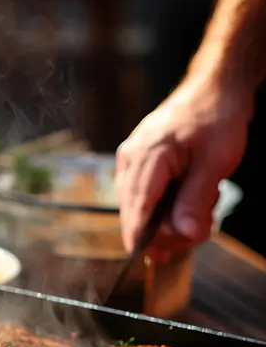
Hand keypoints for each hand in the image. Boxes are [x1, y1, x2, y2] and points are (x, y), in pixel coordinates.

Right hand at [115, 73, 251, 259]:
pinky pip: (145, 195)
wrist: (215, 88)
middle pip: (136, 214)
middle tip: (203, 226)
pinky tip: (188, 198)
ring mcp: (130, 159)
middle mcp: (130, 159)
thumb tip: (182, 235)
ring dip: (169, 217)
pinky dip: (166, 205)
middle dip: (168, 228)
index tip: (158, 258)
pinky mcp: (137, 161)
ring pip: (140, 207)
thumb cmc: (216, 118)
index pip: (136, 212)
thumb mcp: (215, 162)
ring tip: (202, 204)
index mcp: (146, 158)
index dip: (144, 240)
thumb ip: (195, 200)